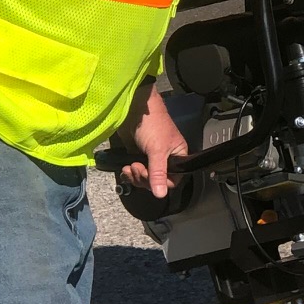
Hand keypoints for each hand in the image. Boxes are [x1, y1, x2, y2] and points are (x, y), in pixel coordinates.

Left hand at [119, 84, 187, 200]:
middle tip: (136, 168)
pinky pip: (135, 172)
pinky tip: (125, 168)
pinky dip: (130, 173)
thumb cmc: (152, 124)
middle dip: (145, 179)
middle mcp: (166, 159)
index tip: (149, 176)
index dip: (160, 182)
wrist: (133, 108)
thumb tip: (161, 195)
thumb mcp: (157, 150)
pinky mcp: (137, 155)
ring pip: (145, 178)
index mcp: (178, 156)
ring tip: (129, 167)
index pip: (173, 179)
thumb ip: (158, 173)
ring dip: (136, 176)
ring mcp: (150, 157)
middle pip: (157, 181)